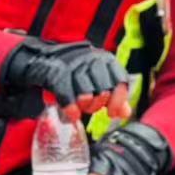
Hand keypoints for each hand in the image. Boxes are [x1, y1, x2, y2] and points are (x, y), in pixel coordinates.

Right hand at [1, 38, 129, 124]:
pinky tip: (72, 115)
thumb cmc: (77, 73)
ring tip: (81, 109)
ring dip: (85, 107)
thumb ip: (114, 95)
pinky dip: (71, 108)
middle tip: (91, 108)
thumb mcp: (98, 80)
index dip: (118, 101)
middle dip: (98, 105)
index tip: (112, 113)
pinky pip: (67, 95)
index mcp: (107, 60)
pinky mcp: (57, 74)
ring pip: (86, 93)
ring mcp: (74, 66)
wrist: (48, 59)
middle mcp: (92, 60)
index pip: (120, 81)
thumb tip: (125, 113)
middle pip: (103, 90)